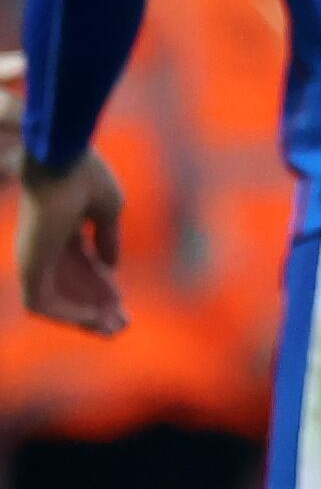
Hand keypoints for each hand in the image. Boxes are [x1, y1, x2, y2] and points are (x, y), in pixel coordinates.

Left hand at [15, 150, 125, 333]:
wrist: (62, 160)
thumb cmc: (85, 175)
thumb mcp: (107, 209)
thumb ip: (107, 239)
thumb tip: (112, 266)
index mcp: (61, 230)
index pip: (81, 268)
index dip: (103, 288)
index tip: (123, 303)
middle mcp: (44, 247)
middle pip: (69, 288)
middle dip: (95, 309)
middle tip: (122, 325)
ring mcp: (34, 257)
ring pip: (56, 301)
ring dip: (84, 317)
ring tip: (113, 328)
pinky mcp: (30, 265)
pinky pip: (44, 304)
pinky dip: (70, 314)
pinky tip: (96, 318)